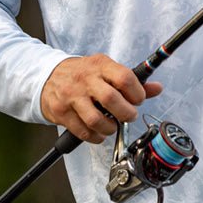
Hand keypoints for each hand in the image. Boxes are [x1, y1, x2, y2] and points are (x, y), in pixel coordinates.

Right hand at [40, 54, 162, 143]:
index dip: (137, 93)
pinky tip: (99, 132)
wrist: (46, 77)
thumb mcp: (105, 70)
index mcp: (99, 65)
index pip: (124, 77)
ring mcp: (71, 96)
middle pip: (112, 99)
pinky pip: (84, 131)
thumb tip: (156, 88)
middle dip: (126, 113)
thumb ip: (130, 81)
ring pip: (96, 119)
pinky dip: (96, 136)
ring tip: (112, 125)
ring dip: (110, 128)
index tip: (138, 100)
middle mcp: (85, 79)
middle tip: (128, 116)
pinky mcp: (62, 112)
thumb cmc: (81, 74)